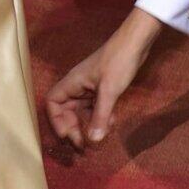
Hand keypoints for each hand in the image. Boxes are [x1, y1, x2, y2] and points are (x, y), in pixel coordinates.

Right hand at [46, 9, 160, 150]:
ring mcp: (90, 88)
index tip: (67, 135)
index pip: (52, 103)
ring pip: (81, 112)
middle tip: (83, 145)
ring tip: (100, 137)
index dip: (56, 120)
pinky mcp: (102, 89)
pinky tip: (112, 123)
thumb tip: (93, 140)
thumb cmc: (118, 62)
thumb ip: (100, 115)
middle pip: (66, 111)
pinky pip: (94, 108)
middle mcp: (78, 86)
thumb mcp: (109, 90)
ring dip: (88, 125)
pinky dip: (100, 118)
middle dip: (73, 128)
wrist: (136, 43)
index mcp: (72, 83)